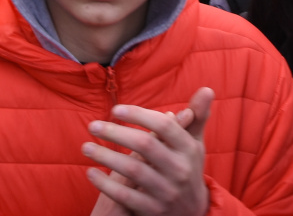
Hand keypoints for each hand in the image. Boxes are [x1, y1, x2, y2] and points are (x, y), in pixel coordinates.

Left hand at [84, 87, 213, 215]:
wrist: (192, 212)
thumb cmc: (187, 167)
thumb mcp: (194, 143)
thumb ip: (197, 116)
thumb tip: (207, 89)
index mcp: (188, 149)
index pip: (164, 126)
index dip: (139, 115)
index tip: (115, 109)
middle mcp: (180, 170)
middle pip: (146, 146)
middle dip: (116, 133)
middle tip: (93, 126)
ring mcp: (166, 192)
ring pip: (133, 171)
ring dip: (106, 157)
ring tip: (85, 147)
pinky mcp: (152, 211)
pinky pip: (125, 196)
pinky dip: (106, 184)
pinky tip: (91, 173)